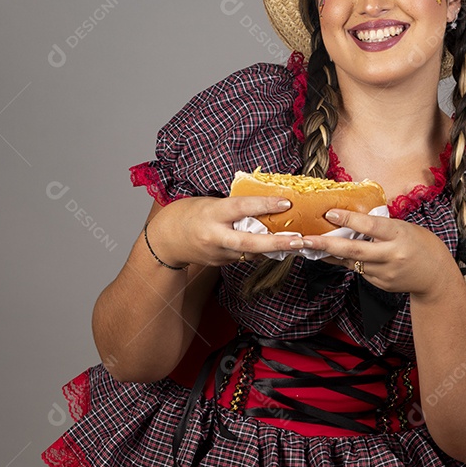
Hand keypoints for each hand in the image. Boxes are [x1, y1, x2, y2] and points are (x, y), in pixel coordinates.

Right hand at [146, 195, 303, 266]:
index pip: (241, 208)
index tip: (286, 203)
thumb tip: (265, 203)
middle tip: (300, 240)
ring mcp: (217, 253)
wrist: (165, 239)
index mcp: (212, 213)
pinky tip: (275, 247)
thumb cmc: (189, 213)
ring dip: (274, 248)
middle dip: (277, 242)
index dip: (264, 205)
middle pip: (249, 242)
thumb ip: (235, 205)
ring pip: (251, 253)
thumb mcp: (210, 202)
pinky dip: (260, 252)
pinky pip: (244, 257)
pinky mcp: (220, 264)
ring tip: (297, 243)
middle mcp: (215, 236)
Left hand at [301, 209, 460, 299]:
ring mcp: (385, 273)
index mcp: (399, 235)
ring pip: (352, 262)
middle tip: (305, 239)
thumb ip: (379, 226)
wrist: (435, 275)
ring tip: (310, 244)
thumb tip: (350, 219)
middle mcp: (391, 255)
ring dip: (330, 253)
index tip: (330, 213)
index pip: (371, 226)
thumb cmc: (420, 244)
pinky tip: (335, 255)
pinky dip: (347, 262)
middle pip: (354, 249)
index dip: (350, 219)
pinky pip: (359, 271)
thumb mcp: (404, 227)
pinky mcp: (381, 285)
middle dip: (326, 244)